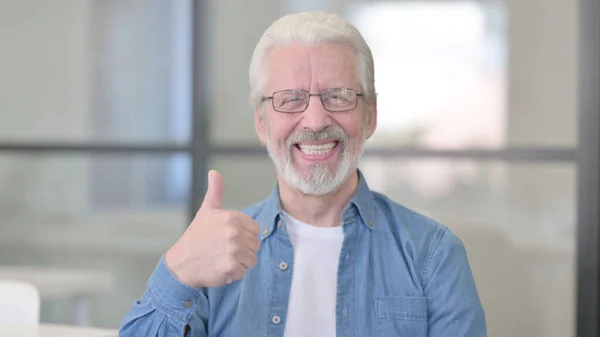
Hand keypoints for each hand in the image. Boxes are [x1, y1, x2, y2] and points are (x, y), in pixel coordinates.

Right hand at [165, 170, 260, 287]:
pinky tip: (220, 267)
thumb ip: (215, 192)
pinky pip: (244, 272)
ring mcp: (233, 251)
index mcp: (232, 217)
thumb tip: (214, 172)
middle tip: (223, 249)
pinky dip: (234, 273)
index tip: (228, 237)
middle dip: (242, 249)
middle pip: (254, 245)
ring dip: (239, 262)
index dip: (243, 235)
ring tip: (223, 257)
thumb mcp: (206, 211)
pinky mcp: (232, 268)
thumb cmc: (196, 237)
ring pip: (251, 259)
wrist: (181, 263)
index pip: (254, 229)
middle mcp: (234, 233)